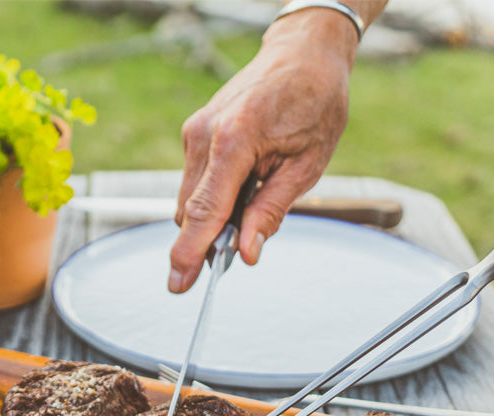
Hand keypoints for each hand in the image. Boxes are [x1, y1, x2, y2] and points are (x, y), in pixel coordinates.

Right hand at [168, 13, 359, 292]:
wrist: (303, 53)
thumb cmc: (314, 103)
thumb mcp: (307, 166)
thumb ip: (272, 211)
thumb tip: (248, 253)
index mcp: (234, 140)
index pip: (205, 210)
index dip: (191, 252)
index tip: (178, 283)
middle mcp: (204, 134)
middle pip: (190, 211)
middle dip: (203, 243)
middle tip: (227, 264)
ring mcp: (196, 132)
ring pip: (191, 199)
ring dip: (213, 220)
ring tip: (252, 213)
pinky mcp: (197, 133)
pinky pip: (198, 182)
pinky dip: (215, 200)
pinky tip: (247, 191)